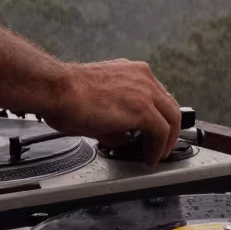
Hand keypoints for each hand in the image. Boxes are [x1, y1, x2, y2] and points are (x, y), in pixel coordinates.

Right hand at [46, 59, 180, 166]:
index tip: (155, 131)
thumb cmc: (66, 94)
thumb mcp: (98, 103)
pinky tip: (149, 158)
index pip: (157, 95)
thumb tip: (123, 137)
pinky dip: (158, 148)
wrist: (58, 90)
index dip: (159, 116)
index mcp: (130, 71)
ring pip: (172, 118)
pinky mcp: (143, 109)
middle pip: (169, 105)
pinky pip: (162, 132)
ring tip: (157, 156)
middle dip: (169, 129)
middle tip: (162, 146)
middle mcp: (142, 76)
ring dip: (167, 141)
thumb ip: (116, 119)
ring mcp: (145, 91)